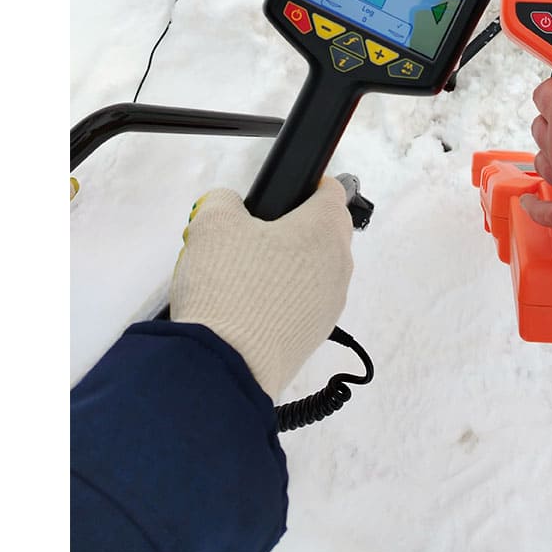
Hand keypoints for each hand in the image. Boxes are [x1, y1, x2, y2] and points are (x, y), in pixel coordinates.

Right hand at [170, 177, 353, 400]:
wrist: (226, 366)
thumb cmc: (228, 289)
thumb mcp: (212, 223)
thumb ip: (224, 200)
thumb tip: (229, 207)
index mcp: (325, 229)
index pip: (332, 191)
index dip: (308, 186)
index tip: (285, 193)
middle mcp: (338, 265)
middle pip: (325, 232)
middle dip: (293, 229)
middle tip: (251, 235)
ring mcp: (330, 304)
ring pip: (314, 271)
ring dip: (287, 267)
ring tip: (243, 274)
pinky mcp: (315, 335)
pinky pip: (304, 304)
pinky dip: (282, 299)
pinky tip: (248, 305)